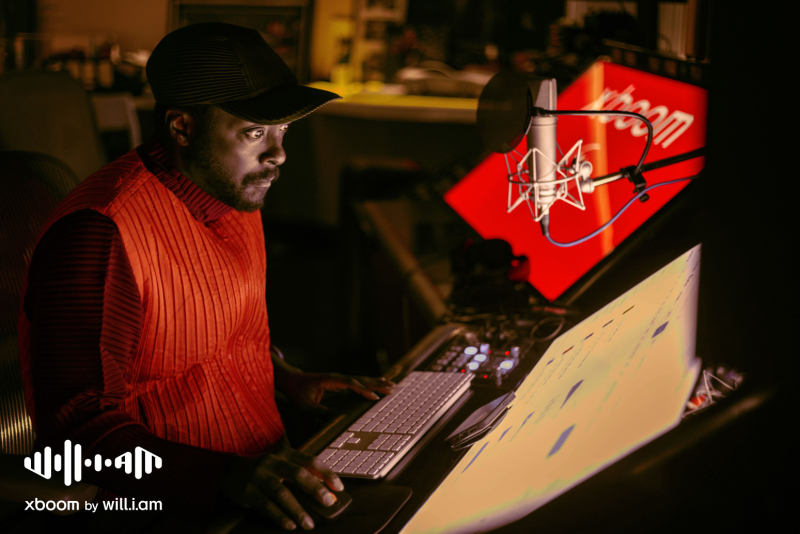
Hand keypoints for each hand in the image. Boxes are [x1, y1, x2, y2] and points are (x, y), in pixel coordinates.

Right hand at [220, 444, 343, 529]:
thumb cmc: (266, 470)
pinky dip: (280, 517)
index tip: (339, 487)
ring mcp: (260, 476)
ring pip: (282, 493)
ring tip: (309, 524)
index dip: (326, 473)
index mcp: (286, 453)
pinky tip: (290, 525)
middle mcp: (273, 462)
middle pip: (297, 474)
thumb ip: (301, 474)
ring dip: (297, 510)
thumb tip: (326, 492)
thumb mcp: (283, 464)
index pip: (310, 460)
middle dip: (315, 488)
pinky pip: (266, 506)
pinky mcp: (248, 491)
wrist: (232, 471)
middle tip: (328, 502)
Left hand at [280, 372, 395, 411]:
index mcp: (330, 380)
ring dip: (377, 382)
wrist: (291, 380)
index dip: (362, 389)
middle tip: (392, 389)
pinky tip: (378, 384)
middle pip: (360, 379)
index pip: (350, 384)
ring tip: (392, 385)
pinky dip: (370, 383)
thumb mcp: (305, 405)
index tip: (374, 397)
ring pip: (361, 379)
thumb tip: (336, 419)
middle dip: (377, 384)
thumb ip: (320, 411)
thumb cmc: (297, 392)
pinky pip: (358, 382)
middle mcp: (337, 377)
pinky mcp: (339, 382)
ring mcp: (339, 378)